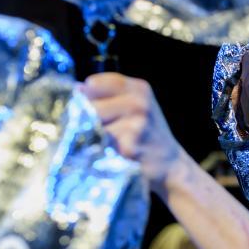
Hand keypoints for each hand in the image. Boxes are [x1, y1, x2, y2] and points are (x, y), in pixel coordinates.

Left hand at [80, 72, 181, 196]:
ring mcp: (135, 124)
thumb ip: (110, 95)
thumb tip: (77, 89)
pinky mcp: (129, 147)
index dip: (88, 97)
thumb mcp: (137, 106)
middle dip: (87, 118)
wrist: (171, 165)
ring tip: (107, 143)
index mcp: (139, 89)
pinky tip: (111, 153)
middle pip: (89, 105)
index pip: (94, 83)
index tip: (93, 108)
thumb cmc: (148, 134)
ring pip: (91, 126)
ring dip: (92, 136)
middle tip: (100, 130)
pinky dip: (98, 150)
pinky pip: (98, 144)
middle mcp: (139, 103)